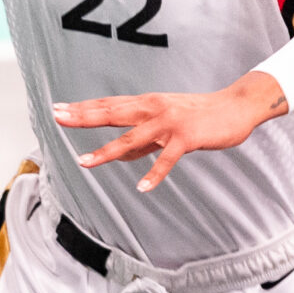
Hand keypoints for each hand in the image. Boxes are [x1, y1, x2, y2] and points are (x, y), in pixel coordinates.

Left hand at [53, 70, 287, 192]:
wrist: (236, 106)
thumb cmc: (200, 116)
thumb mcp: (166, 125)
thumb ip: (143, 140)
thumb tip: (119, 155)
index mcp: (147, 104)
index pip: (108, 105)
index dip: (83, 108)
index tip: (58, 109)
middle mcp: (154, 108)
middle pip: (112, 113)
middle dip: (84, 117)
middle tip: (58, 118)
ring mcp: (170, 122)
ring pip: (132, 138)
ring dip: (107, 151)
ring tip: (84, 162)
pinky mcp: (187, 137)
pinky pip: (167, 158)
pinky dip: (154, 173)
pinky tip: (142, 188)